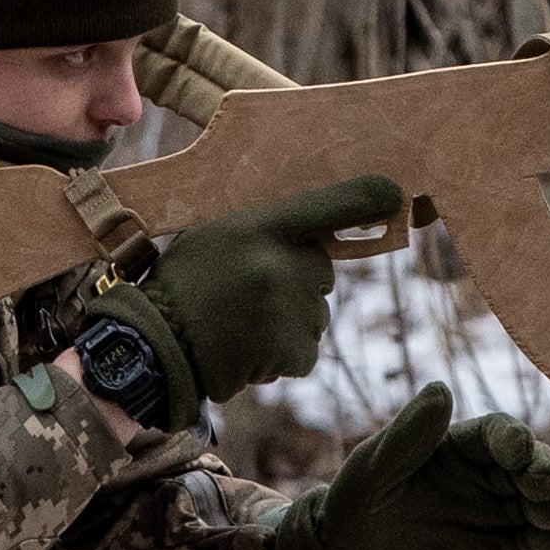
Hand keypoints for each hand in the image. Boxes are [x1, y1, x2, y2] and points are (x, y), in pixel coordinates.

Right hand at [72, 174, 394, 420]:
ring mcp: (289, 308)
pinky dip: (283, 356)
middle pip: (321, 270)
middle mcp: (281, 263)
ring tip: (240, 325)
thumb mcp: (214, 235)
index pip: (327, 205)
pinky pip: (306, 350)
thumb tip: (318, 235)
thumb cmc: (182, 287)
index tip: (395, 193)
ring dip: (288, 323)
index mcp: (258, 227)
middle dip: (298, 282)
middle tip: (249, 293)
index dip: (365, 199)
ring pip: (315, 313)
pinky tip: (247, 350)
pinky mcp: (292, 348)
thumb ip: (263, 230)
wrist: (154, 349)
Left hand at [269, 381, 549, 549]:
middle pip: (532, 465)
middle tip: (546, 486)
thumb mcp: (375, 466)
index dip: (513, 439)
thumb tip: (440, 388)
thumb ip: (410, 433)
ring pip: (541, 505)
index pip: (499, 433)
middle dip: (546, 472)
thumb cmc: (356, 501)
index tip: (519, 448)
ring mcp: (496, 513)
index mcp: (459, 444)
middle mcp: (486, 474)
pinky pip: (535, 545)